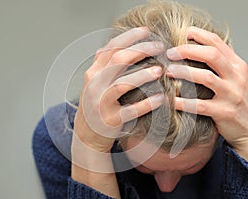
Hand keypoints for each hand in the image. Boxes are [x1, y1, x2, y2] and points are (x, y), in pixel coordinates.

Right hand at [73, 27, 164, 153]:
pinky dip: (147, 104)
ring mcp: (100, 103)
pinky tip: (160, 98)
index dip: (130, 37)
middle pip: (118, 60)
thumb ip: (106, 64)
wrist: (87, 134)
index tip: (147, 30)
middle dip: (141, 50)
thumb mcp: (96, 82)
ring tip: (160, 70)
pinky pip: (131, 110)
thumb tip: (124, 43)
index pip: (111, 47)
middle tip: (160, 47)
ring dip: (143, 75)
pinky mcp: (110, 120)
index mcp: (93, 72)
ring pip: (122, 84)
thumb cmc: (97, 104)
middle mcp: (94, 85)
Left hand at [166, 26, 247, 161]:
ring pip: (205, 77)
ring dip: (184, 72)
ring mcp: (231, 95)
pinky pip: (200, 105)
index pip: (218, 43)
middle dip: (188, 51)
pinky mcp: (224, 112)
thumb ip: (221, 64)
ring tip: (168, 71)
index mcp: (237, 65)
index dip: (199, 35)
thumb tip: (198, 48)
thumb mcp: (235, 78)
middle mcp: (236, 77)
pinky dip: (184, 102)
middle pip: (212, 55)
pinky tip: (171, 100)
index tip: (183, 33)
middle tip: (170, 53)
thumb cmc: (238, 101)